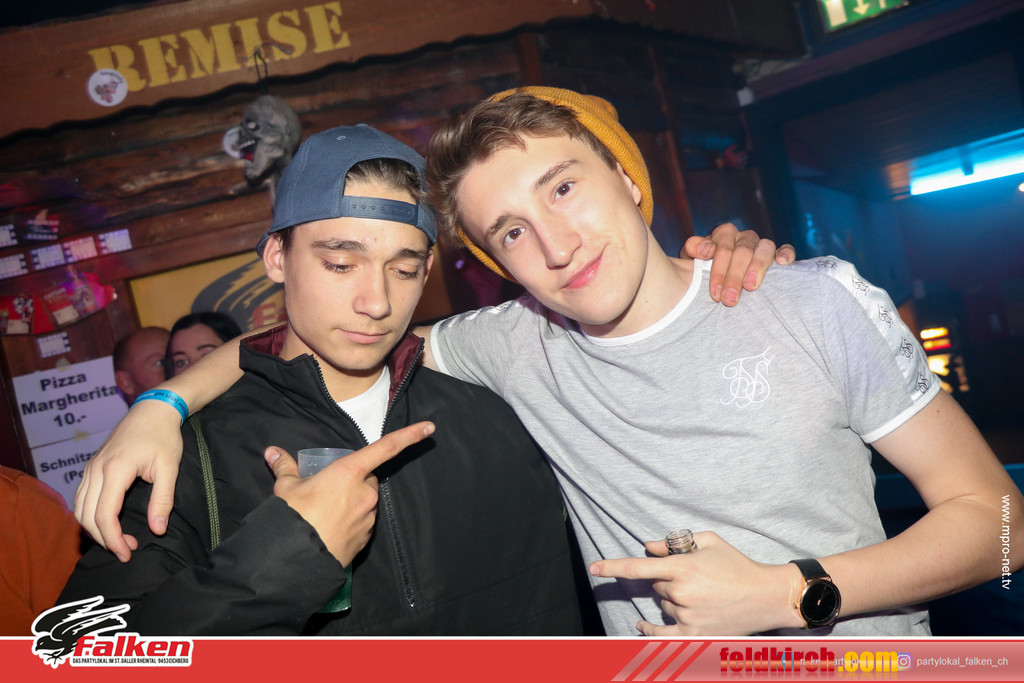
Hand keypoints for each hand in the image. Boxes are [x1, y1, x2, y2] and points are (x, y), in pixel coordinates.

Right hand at [74, 400, 184, 562]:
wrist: (152, 410)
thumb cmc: (163, 437)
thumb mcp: (169, 468)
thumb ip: (163, 500)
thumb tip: (157, 530)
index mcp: (115, 470)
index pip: (104, 515)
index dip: (113, 539)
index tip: (127, 554)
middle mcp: (96, 469)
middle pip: (87, 516)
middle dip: (103, 539)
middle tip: (126, 550)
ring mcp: (90, 467)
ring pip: (79, 508)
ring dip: (94, 529)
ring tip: (119, 540)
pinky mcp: (91, 467)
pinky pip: (81, 498)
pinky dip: (89, 515)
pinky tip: (107, 523)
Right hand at [265, 421, 434, 566]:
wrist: (296, 560)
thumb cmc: (293, 517)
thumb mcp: (286, 488)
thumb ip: (285, 467)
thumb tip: (272, 452)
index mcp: (350, 472)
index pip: (386, 448)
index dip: (409, 435)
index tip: (429, 427)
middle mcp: (365, 493)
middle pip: (368, 479)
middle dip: (354, 480)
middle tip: (327, 489)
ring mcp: (368, 517)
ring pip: (366, 502)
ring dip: (352, 503)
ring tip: (324, 512)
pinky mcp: (365, 538)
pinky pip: (362, 522)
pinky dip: (351, 522)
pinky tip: (330, 528)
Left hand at [589, 531, 802, 635]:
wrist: (766, 596)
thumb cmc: (738, 565)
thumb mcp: (708, 542)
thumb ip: (674, 543)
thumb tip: (649, 546)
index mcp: (682, 568)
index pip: (638, 567)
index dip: (613, 566)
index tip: (594, 567)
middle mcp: (680, 593)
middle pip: (656, 585)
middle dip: (668, 579)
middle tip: (694, 577)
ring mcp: (687, 616)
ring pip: (664, 605)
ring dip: (674, 600)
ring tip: (702, 595)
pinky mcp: (695, 634)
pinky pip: (663, 634)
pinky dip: (651, 629)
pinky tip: (641, 626)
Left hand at [682, 223, 796, 305]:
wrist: (718, 281)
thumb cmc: (703, 271)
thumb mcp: (692, 261)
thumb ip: (693, 250)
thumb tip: (704, 249)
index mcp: (723, 235)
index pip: (722, 245)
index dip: (718, 269)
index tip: (714, 292)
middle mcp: (744, 238)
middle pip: (743, 250)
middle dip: (734, 277)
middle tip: (729, 299)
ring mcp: (761, 245)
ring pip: (765, 247)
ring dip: (757, 267)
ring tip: (750, 287)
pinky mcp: (778, 254)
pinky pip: (786, 249)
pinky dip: (786, 254)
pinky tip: (782, 263)